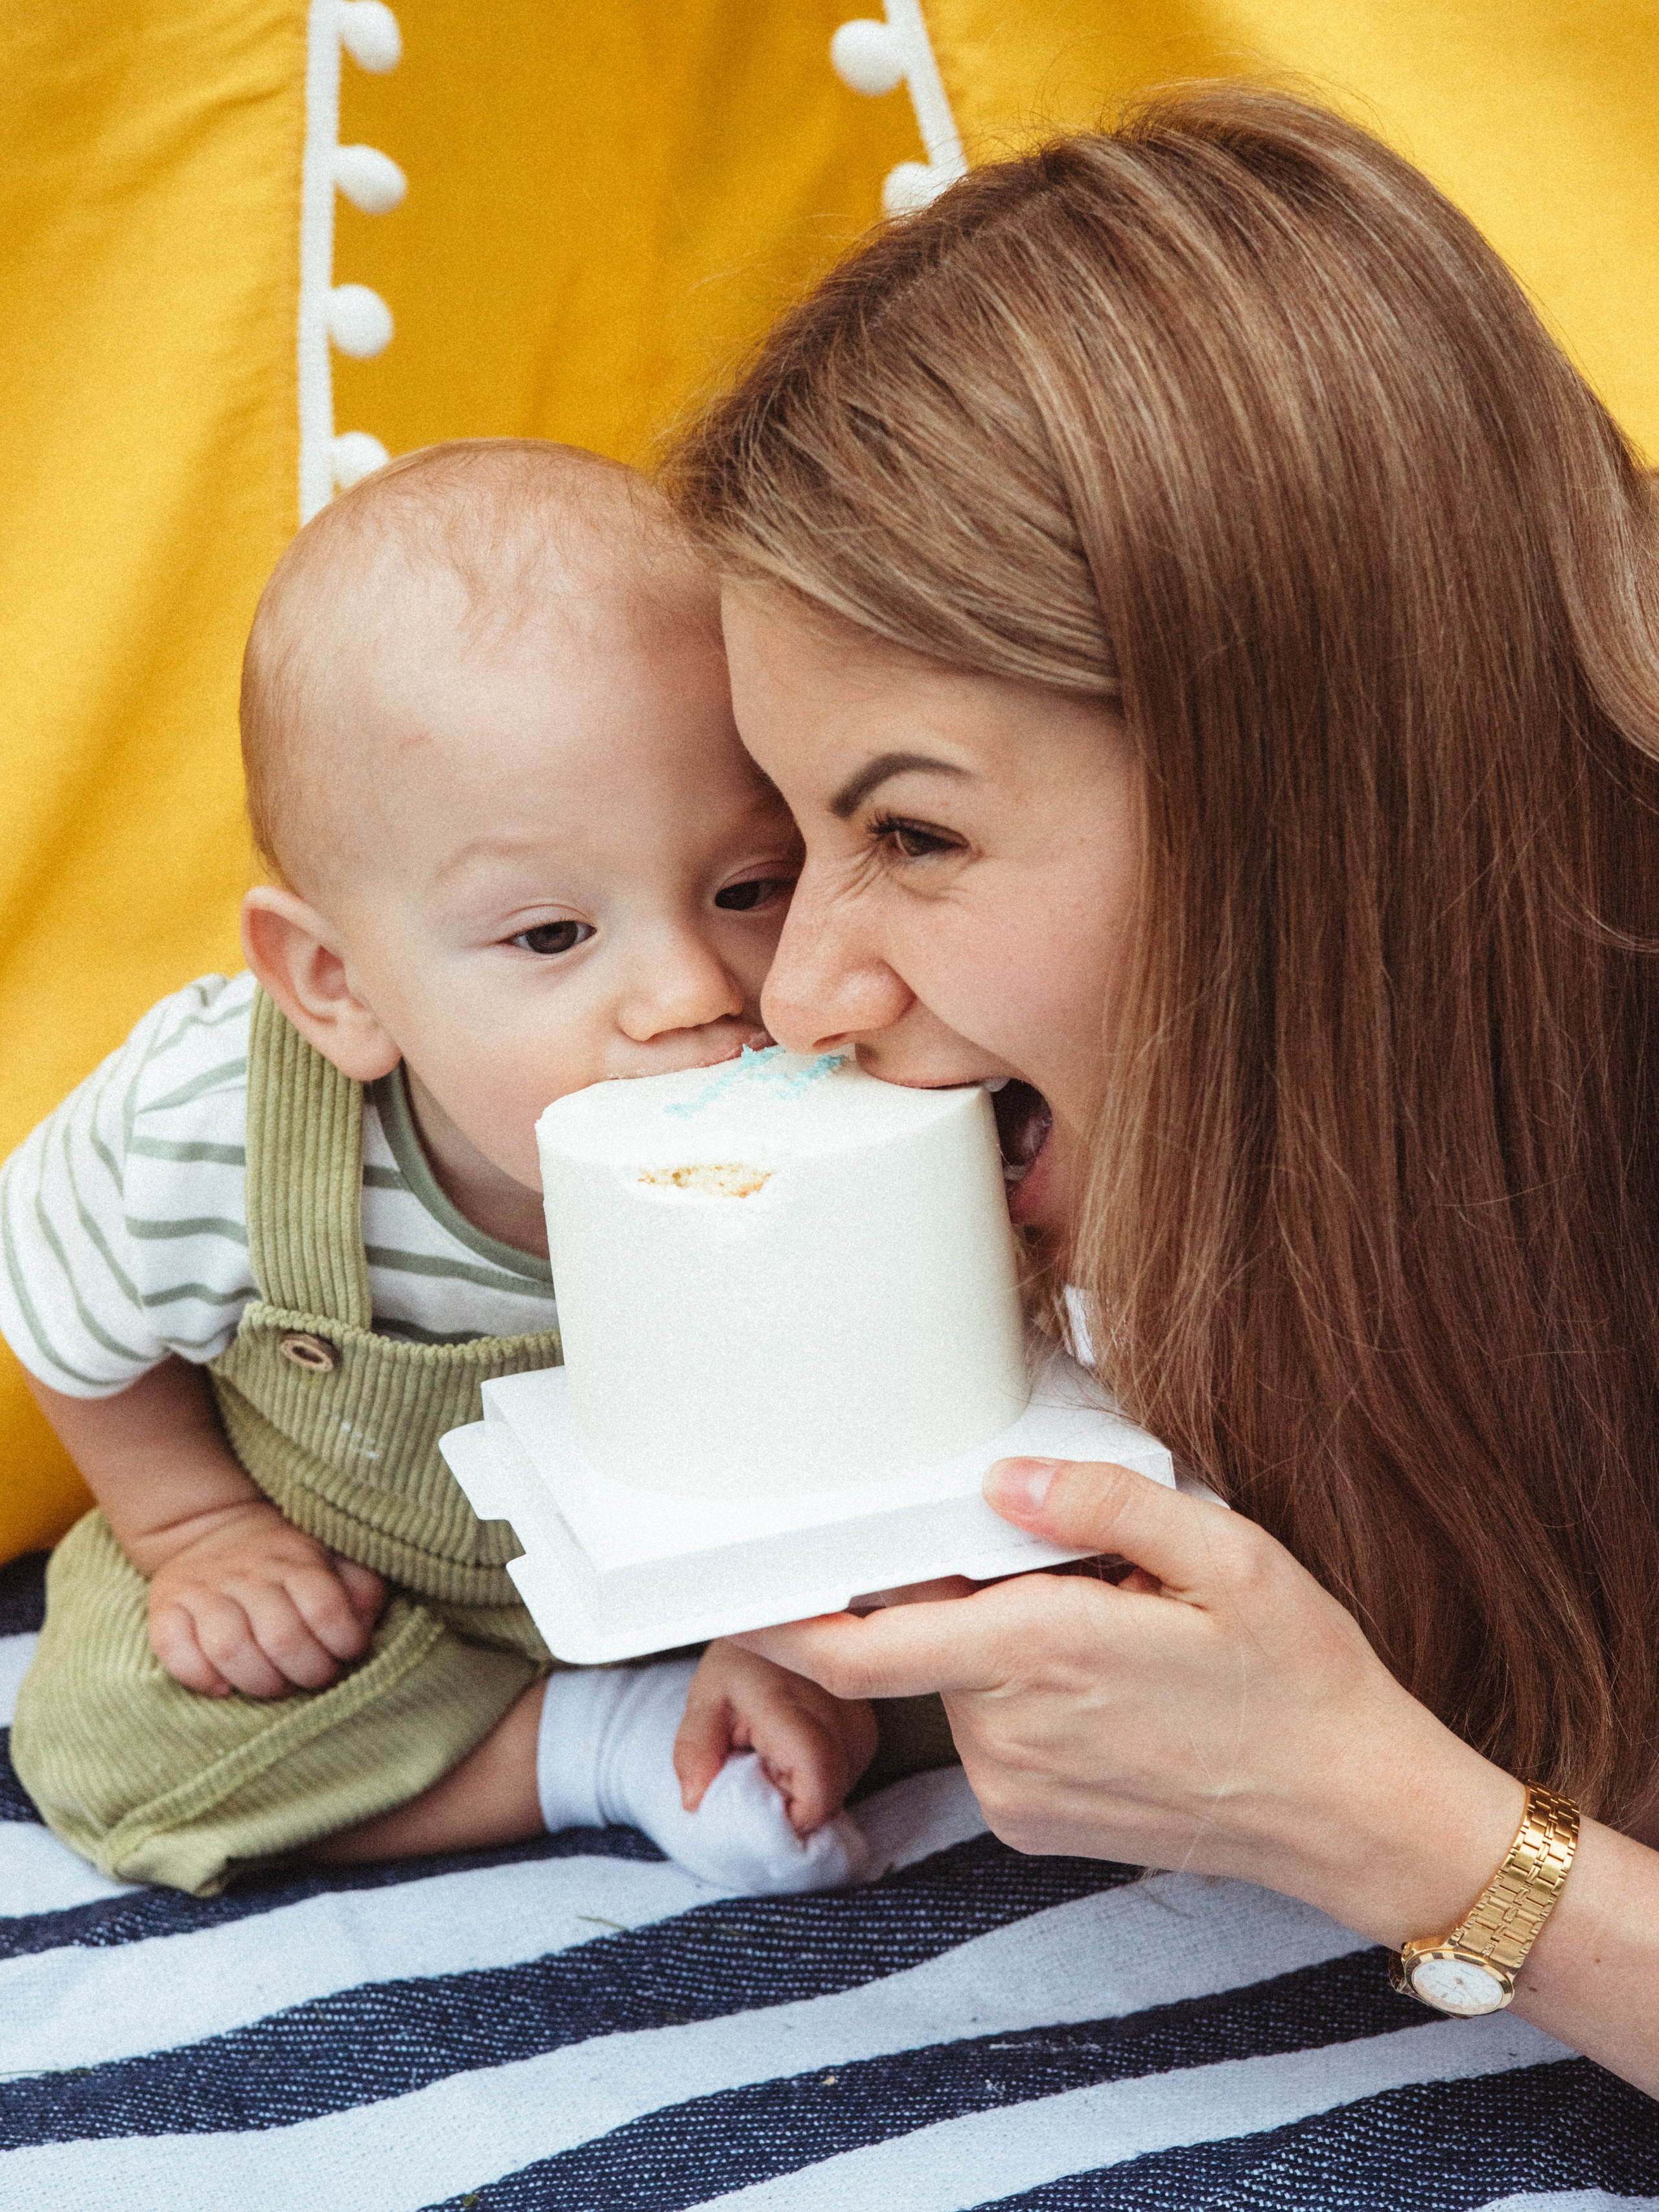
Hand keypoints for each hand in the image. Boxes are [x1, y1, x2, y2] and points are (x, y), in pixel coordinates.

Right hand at [147, 1502, 386, 1698]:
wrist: (212, 1527)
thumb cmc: (286, 1562)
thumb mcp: (334, 1560)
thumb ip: (360, 1590)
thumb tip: (363, 1628)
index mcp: (296, 1558)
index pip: (325, 1605)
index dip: (343, 1641)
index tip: (347, 1653)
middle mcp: (249, 1572)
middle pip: (282, 1636)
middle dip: (306, 1672)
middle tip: (313, 1678)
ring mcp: (203, 1589)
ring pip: (229, 1647)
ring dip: (259, 1681)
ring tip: (273, 1685)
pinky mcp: (166, 1606)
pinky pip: (173, 1648)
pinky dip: (199, 1676)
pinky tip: (222, 1686)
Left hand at [673, 1638, 878, 1836]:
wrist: (777, 1627)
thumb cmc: (738, 1665)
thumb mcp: (704, 1701)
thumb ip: (694, 1753)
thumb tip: (695, 1802)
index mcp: (793, 1704)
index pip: (818, 1780)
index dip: (795, 1813)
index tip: (764, 1807)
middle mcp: (838, 1712)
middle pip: (830, 1794)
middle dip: (793, 1803)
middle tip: (763, 1772)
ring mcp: (860, 1721)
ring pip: (842, 1788)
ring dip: (808, 1789)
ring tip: (780, 1757)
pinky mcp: (868, 1727)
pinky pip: (850, 1772)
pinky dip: (823, 1775)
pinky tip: (800, 1752)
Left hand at [732, 1457, 1520, 1946]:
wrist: (1355, 1815)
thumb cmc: (1299, 1676)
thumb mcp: (1226, 1556)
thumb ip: (1100, 1506)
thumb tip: (996, 1480)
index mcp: (1041, 1656)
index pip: (858, 1645)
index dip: (784, 1615)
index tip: (744, 1577)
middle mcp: (1007, 1733)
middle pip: (917, 1643)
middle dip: (955, 1591)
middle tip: (1059, 1565)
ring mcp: (1015, 1790)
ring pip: (953, 1685)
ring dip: (995, 1644)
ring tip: (1107, 1628)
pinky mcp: (1030, 1823)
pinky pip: (986, 1733)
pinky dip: (1017, 1694)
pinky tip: (1108, 1686)